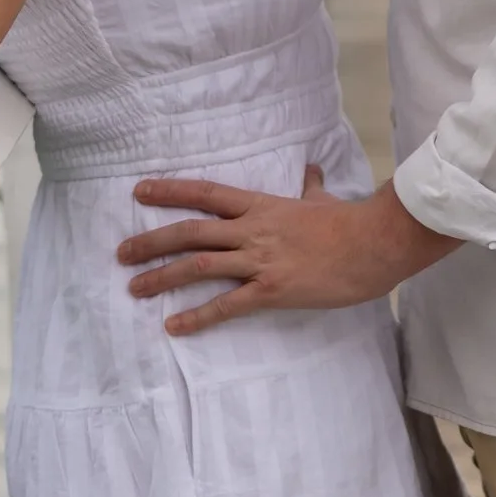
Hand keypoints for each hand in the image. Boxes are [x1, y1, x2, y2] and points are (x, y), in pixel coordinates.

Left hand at [118, 171, 455, 332]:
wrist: (374, 244)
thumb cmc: (350, 222)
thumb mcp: (323, 199)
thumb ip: (309, 186)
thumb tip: (310, 170)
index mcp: (261, 205)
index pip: (205, 193)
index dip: (170, 191)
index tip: (139, 191)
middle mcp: (251, 230)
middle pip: (190, 232)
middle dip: (152, 241)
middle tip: (121, 253)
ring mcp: (259, 260)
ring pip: (199, 266)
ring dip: (163, 277)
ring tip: (134, 288)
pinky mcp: (271, 290)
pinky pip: (226, 305)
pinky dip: (198, 316)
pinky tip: (174, 326)